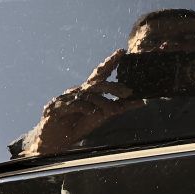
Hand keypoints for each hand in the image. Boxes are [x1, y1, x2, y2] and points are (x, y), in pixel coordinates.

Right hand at [22, 50, 142, 156]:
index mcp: (86, 91)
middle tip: (128, 91)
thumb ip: (119, 107)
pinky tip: (94, 113)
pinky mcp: (55, 109)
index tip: (122, 51)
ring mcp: (65, 99)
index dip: (110, 62)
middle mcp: (76, 92)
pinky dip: (85, 108)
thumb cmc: (77, 125)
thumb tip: (141, 101)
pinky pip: (73, 105)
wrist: (53, 142)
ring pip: (87, 95)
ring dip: (102, 102)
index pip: (100, 74)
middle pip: (96, 84)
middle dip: (113, 86)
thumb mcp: (102, 116)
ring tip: (113, 111)